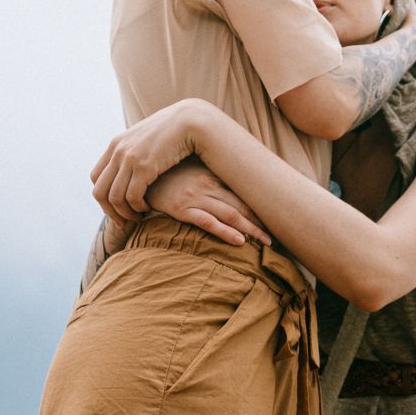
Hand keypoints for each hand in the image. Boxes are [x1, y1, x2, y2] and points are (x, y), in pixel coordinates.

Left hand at [90, 100, 207, 224]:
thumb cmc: (174, 133)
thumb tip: (131, 169)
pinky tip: (148, 208)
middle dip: (110, 211)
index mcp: (116, 144)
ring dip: (125, 213)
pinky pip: (132, 196)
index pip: (96, 177)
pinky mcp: (144, 166)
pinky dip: (138, 207)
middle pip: (99, 191)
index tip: (117, 209)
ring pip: (115, 197)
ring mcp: (129, 158)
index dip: (104, 197)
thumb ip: (135, 151)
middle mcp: (118, 151)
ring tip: (138, 217)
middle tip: (124, 222)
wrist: (191, 120)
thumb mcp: (147, 140)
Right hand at [147, 158, 270, 246]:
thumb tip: (228, 190)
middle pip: (241, 205)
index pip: (242, 192)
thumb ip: (209, 178)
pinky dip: (225, 232)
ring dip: (250, 229)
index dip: (259, 206)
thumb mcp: (190, 172)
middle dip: (260, 221)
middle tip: (277, 236)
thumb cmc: (166, 175)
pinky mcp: (181, 208)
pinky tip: (239, 241)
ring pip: (230, 214)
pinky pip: (208, 222)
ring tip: (266, 242)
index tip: (275, 218)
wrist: (138, 175)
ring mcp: (194, 197)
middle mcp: (207, 185)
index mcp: (211, 176)